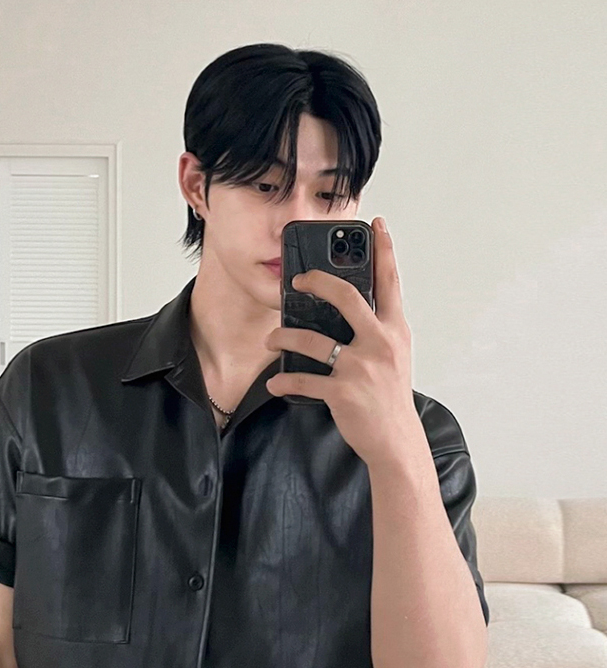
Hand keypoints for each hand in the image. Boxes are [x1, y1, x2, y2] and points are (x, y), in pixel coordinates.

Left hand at [264, 217, 423, 467]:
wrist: (396, 442)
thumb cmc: (390, 399)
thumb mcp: (394, 358)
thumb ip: (377, 331)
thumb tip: (349, 310)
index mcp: (395, 330)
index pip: (390, 282)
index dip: (384, 250)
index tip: (377, 224)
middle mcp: (380, 343)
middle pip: (345, 296)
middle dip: (316, 282)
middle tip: (297, 280)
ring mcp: (361, 367)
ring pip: (312, 339)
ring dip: (283, 337)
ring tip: (271, 340)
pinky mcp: (342, 391)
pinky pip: (303, 379)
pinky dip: (284, 382)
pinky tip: (275, 384)